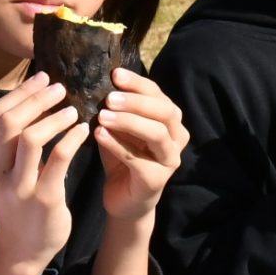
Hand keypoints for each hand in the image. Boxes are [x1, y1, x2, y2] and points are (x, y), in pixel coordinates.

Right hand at [0, 75, 85, 274]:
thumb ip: (13, 140)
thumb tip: (35, 94)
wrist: (24, 248)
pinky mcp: (43, 198)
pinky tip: (83, 131)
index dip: (21, 93)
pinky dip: (71, 138)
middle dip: (36, 99)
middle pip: (9, 122)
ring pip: (30, 137)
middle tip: (59, 87)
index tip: (42, 78)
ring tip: (72, 110)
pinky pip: (58, 158)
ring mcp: (18, 187)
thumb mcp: (6, 170)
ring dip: (54, 118)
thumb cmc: (19, 201)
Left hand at [95, 68, 185, 220]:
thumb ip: (118, 109)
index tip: (115, 74)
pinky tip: (98, 135)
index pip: (158, 95)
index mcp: (171, 121)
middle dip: (137, 102)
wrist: (123, 200)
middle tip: (110, 97)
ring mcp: (170, 160)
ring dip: (129, 122)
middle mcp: (177, 139)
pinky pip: (137, 159)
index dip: (138, 83)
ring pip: (156, 134)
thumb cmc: (122, 158)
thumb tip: (102, 82)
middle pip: (165, 112)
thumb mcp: (120, 129)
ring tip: (102, 115)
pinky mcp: (156, 180)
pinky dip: (117, 145)